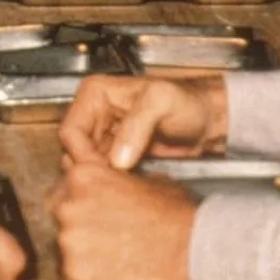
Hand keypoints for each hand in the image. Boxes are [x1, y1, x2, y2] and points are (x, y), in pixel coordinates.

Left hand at [50, 164, 196, 279]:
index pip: (63, 183)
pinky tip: (115, 274)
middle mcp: (68, 206)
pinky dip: (90, 277)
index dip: (76, 195)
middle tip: (107, 235)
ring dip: (83, 251)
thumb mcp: (141, 177)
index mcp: (82, 176)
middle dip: (78, 223)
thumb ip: (110, 176)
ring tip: (116, 256)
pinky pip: (74, 276)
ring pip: (66, 247)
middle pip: (60, 214)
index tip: (88, 207)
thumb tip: (102, 176)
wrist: (193, 249)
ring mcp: (70, 242)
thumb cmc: (174, 212)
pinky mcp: (76, 275)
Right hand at [59, 74, 227, 170]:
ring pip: (87, 166)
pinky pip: (104, 174)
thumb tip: (117, 158)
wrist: (208, 122)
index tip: (106, 170)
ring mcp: (104, 136)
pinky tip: (130, 185)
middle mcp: (95, 114)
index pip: (71, 131)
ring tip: (127, 184)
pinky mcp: (115, 155)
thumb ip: (137, 125)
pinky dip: (113, 183)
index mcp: (95, 93)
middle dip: (93, 169)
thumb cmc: (189, 103)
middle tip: (117, 181)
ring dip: (103, 178)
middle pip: (74, 152)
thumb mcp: (162, 102)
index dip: (84, 154)